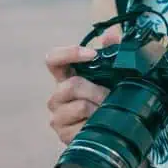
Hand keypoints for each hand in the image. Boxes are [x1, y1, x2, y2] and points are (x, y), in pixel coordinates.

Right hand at [44, 27, 119, 144]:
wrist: (115, 131)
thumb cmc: (110, 99)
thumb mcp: (114, 75)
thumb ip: (112, 52)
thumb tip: (111, 33)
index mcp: (66, 77)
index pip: (53, 59)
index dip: (69, 54)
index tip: (92, 54)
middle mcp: (57, 95)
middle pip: (72, 85)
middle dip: (97, 90)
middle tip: (111, 96)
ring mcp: (58, 116)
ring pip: (81, 105)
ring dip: (100, 108)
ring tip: (108, 112)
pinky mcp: (63, 134)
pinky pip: (83, 127)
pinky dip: (97, 125)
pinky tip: (101, 126)